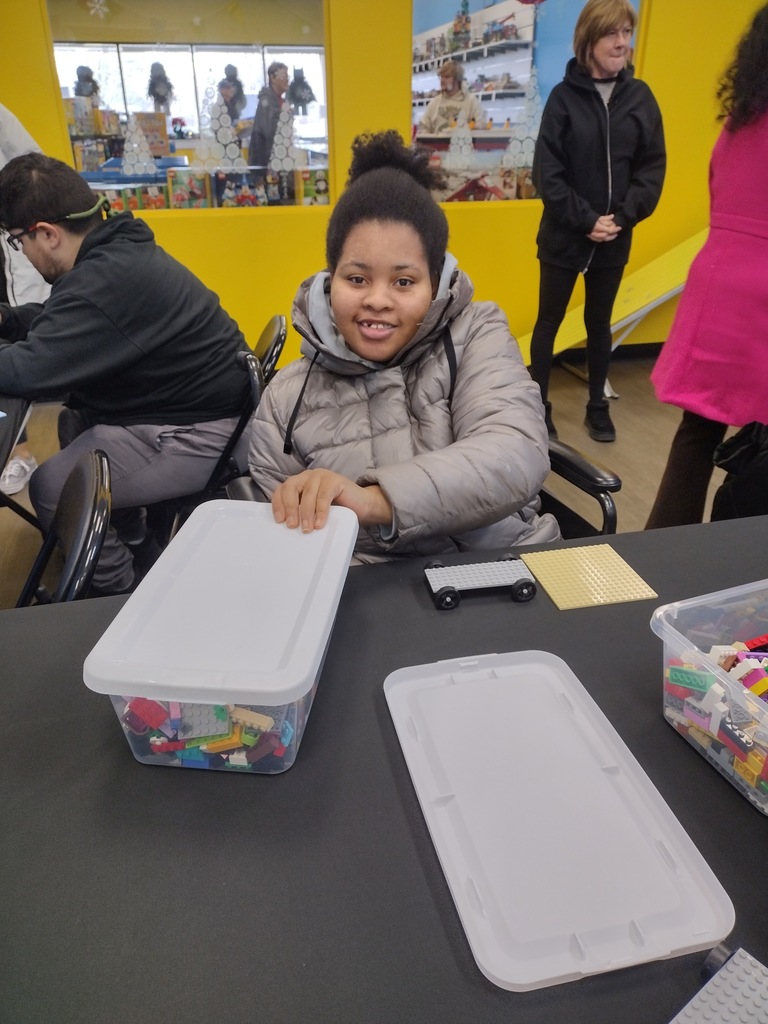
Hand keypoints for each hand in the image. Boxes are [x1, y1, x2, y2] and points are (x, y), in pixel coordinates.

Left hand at [272, 469, 392, 532]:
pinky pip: (323, 496)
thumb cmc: (338, 511)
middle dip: (290, 508)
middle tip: (292, 525)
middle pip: (291, 488)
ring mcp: (322, 476)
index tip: (279, 520)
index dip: (278, 504)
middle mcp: (308, 476)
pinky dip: (320, 511)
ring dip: (305, 513)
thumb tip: (288, 528)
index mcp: (300, 483)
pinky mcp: (335, 480)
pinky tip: (319, 523)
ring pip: (307, 494)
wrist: (364, 506)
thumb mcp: (314, 512)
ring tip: (307, 529)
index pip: (282, 490)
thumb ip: (302, 513)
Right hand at [587, 214, 621, 241]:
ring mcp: (594, 236)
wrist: (581, 222)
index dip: (615, 229)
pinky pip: (599, 240)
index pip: (609, 230)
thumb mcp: (599, 217)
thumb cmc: (590, 219)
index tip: (620, 227)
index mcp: (599, 227)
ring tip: (613, 235)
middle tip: (616, 233)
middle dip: (612, 235)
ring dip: (609, 238)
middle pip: (607, 236)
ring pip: (603, 239)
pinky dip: (603, 239)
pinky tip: (606, 237)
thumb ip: (606, 218)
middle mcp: (597, 233)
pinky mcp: (592, 237)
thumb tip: (612, 216)